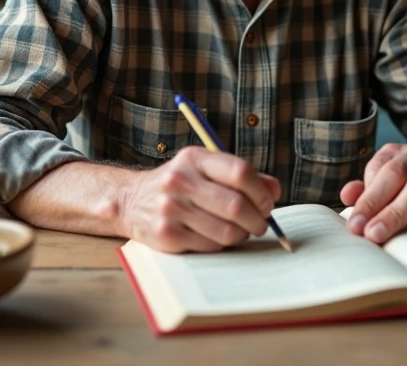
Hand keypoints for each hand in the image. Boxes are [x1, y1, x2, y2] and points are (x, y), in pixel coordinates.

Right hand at [120, 147, 280, 252]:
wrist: (131, 201)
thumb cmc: (180, 185)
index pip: (240, 172)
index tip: (268, 203)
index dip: (261, 191)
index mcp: (194, 159)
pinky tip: (216, 236)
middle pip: (236, 205)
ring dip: (242, 235)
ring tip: (240, 231)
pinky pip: (211, 246)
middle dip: (258, 219)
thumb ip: (241, 176)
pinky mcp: (167, 235)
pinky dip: (221, 245)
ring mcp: (171, 209)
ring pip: (227, 231)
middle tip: (261, 224)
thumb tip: (275, 190)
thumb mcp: (205, 169)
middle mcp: (180, 181)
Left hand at [340, 143, 406, 244]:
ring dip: (399, 211)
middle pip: (395, 174)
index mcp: (393, 153)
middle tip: (363, 231)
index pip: (376, 170)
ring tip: (380, 234)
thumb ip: (365, 191)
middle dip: (376, 203)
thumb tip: (346, 196)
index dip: (364, 198)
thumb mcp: (386, 186)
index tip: (354, 224)